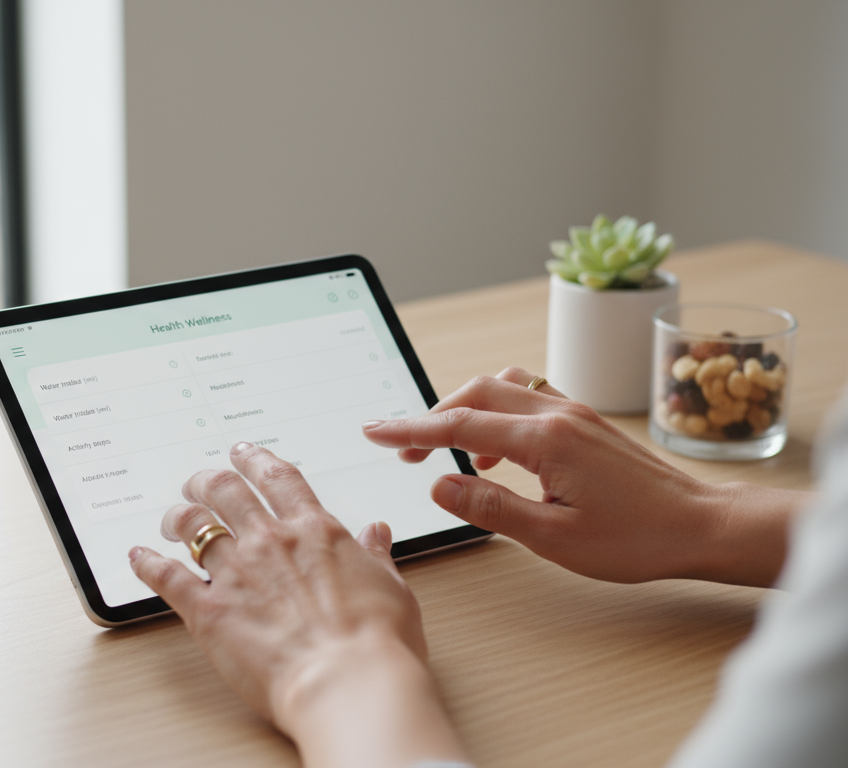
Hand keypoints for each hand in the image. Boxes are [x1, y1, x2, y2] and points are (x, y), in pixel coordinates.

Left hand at [129, 441, 468, 766]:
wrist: (348, 684)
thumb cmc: (375, 644)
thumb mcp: (391, 588)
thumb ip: (375, 556)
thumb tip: (377, 533)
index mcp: (315, 531)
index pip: (278, 478)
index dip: (255, 459)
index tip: (242, 453)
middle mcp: (270, 542)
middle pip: (225, 491)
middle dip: (207, 480)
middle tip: (198, 481)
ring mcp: (236, 573)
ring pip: (193, 526)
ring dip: (178, 517)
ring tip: (172, 519)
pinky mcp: (209, 610)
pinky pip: (166, 576)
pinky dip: (147, 564)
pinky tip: (138, 557)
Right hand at [364, 367, 801, 586]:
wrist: (703, 526)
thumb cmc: (637, 539)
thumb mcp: (553, 537)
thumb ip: (490, 507)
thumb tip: (440, 485)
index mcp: (546, 440)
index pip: (459, 424)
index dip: (410, 429)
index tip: (375, 431)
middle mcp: (558, 414)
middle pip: (475, 391)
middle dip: (432, 416)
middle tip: (402, 449)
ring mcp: (574, 413)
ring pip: (503, 387)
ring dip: (467, 409)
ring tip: (450, 451)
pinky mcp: (585, 422)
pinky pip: (529, 398)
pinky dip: (498, 414)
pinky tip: (498, 454)